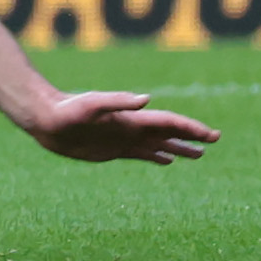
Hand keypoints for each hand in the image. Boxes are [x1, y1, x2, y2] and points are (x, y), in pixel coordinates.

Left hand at [16, 87, 217, 164]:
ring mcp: (123, 138)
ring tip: (199, 154)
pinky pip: (141, 154)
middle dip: (192, 136)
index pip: (168, 122)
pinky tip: (166, 160)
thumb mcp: (91, 105)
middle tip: (214, 141)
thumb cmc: (67, 110)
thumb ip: (117, 102)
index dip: (190, 128)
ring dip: (179, 148)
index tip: (211, 135)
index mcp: (131, 118)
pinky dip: (156, 156)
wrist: (46, 119)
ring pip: (159, 144)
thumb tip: (146, 100)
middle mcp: (131, 127)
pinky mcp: (112, 150)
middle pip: (169, 132)